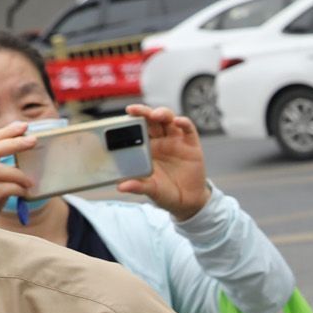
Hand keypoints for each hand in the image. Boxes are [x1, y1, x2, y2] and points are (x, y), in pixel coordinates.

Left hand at [118, 105, 209, 221]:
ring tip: (156, 115)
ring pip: (168, 120)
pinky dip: (184, 123)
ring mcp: (176, 141)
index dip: (131, 121)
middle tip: (133, 110)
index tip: (122, 116)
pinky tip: (178, 121)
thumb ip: (138, 186)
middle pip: (151, 120)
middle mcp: (161, 141)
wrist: (187, 202)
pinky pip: (188, 129)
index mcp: (147, 148)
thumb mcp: (151, 190)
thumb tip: (121, 187)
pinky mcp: (191, 144)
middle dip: (143, 112)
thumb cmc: (165, 193)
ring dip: (162, 113)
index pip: (137, 129)